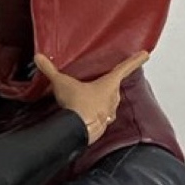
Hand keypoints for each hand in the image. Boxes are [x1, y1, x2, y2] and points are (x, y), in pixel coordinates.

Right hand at [34, 49, 149, 144]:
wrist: (77, 130)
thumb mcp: (61, 83)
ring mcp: (108, 113)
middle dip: (110, 84)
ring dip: (102, 100)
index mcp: (108, 84)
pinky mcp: (102, 126)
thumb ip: (50, 70)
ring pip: (109, 103)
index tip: (145, 54)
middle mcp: (112, 98)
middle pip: (115, 87)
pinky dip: (96, 114)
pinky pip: (102, 117)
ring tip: (92, 97)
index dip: (135, 60)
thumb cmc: (77, 105)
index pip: (125, 68)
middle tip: (106, 79)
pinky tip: (87, 114)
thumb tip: (39, 57)